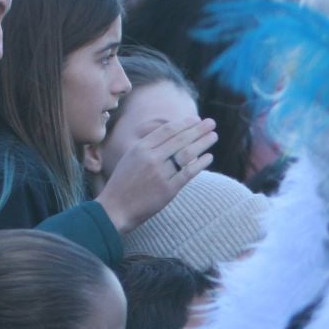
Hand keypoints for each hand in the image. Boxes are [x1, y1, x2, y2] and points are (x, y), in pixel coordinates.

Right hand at [94, 116, 216, 232]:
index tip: (196, 119)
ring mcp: (160, 174)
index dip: (184, 123)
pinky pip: (188, 173)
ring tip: (214, 136)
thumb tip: (172, 136)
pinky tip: (209, 157)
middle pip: (180, 139)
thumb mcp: (130, 158)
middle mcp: (151, 158)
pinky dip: (200, 164)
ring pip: (187, 154)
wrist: (114, 209)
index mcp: (140, 148)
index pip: (167, 130)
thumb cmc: (123, 183)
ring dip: (202, 143)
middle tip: (211, 123)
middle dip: (198, 129)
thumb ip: (148, 147)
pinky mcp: (167, 190)